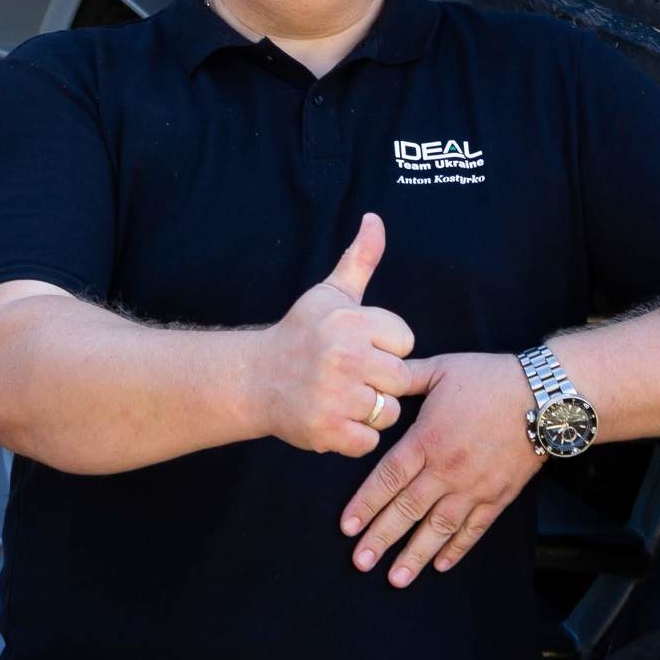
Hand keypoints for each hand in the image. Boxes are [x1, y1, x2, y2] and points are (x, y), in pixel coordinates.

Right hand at [250, 214, 420, 456]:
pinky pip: (368, 440)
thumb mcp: (330, 293)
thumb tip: (375, 219)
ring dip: (370, 410)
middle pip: (401, 380)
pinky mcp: (327, 431)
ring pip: (388, 412)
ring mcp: (335, 397)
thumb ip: (360, 259)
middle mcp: (345, 357)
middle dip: (381, 380)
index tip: (360, 346)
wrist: (254, 379)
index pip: (406, 341)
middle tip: (352, 375)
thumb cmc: (300, 334)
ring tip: (343, 396)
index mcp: (351, 321)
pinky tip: (335, 418)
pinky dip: (355, 436)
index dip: (386, 346)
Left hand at [340, 351, 543, 586]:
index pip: (388, 478)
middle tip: (360, 562)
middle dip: (381, 538)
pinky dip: (456, 549)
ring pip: (438, 528)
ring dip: (414, 555)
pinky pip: (473, 529)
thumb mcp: (441, 368)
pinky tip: (440, 565)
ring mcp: (474, 487)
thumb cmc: (490, 378)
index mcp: (428, 439)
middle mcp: (447, 469)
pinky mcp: (498, 497)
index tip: (347, 528)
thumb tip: (377, 376)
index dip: (365, 504)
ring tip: (395, 579)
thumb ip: (407, 377)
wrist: (544, 397)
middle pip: (407, 510)